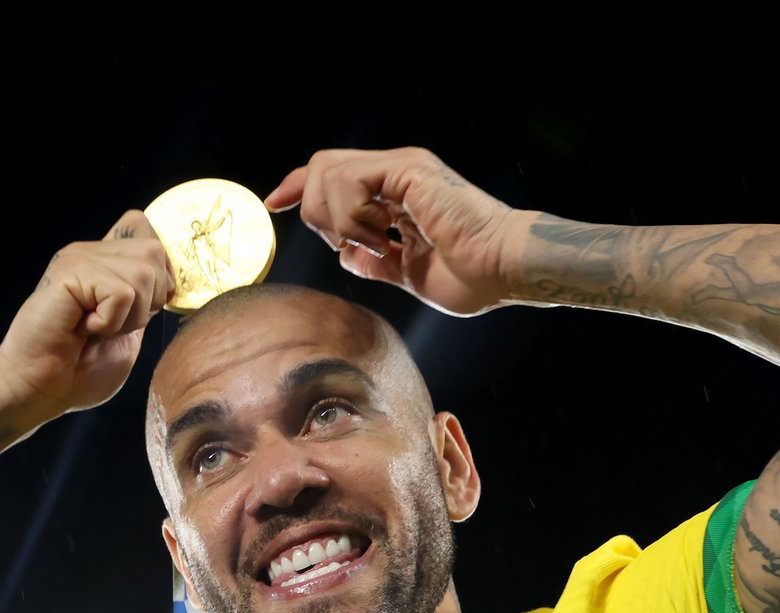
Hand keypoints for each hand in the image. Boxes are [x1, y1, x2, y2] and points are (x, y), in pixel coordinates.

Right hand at [0, 211, 173, 427]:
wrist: (41, 390)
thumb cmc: (80, 370)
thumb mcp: (129, 331)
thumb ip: (145, 301)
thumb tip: (172, 283)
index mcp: (103, 263)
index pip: (142, 226)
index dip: (158, 268)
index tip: (141, 306)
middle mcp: (90, 252)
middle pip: (154, 251)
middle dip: (149, 301)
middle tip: (113, 325)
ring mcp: (79, 258)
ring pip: (143, 273)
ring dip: (129, 317)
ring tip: (96, 329)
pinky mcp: (70, 271)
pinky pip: (121, 293)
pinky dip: (111, 322)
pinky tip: (83, 329)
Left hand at [265, 148, 520, 315]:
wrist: (505, 271)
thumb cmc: (473, 277)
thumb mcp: (409, 274)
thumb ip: (376, 263)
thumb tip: (347, 257)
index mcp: (396, 193)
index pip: (332, 176)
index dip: (298, 188)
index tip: (273, 205)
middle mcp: (396, 173)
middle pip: (320, 167)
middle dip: (314, 211)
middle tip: (347, 245)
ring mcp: (402, 167)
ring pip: (327, 170)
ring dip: (336, 218)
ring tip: (375, 245)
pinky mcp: (408, 170)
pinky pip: (349, 180)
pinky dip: (352, 215)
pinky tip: (382, 238)